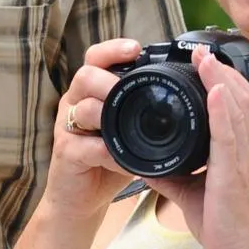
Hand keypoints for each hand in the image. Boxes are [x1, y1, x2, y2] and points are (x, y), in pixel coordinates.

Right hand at [42, 38, 142, 216]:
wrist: (82, 199)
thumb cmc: (108, 159)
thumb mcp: (128, 129)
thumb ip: (142, 108)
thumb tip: (184, 89)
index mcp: (91, 92)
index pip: (96, 58)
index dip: (113, 49)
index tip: (135, 49)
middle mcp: (75, 104)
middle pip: (85, 75)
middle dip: (109, 79)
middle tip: (127, 87)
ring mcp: (67, 129)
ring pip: (82, 108)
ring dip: (107, 113)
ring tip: (128, 123)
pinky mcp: (64, 154)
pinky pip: (85, 147)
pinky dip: (108, 152)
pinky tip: (125, 159)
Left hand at [145, 46, 248, 248]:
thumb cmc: (221, 224)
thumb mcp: (191, 190)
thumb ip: (171, 172)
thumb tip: (144, 160)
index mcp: (241, 151)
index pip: (240, 105)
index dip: (226, 80)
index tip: (205, 62)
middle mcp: (247, 149)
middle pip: (244, 97)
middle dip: (223, 71)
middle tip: (202, 51)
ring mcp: (244, 159)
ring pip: (239, 108)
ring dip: (221, 80)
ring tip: (205, 60)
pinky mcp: (234, 172)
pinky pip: (230, 135)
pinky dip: (223, 110)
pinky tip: (214, 92)